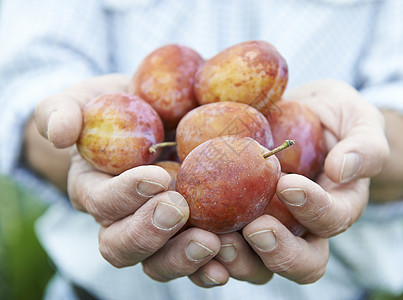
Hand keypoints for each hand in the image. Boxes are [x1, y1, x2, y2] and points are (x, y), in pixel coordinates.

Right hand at [33, 74, 222, 285]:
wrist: (151, 115)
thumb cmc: (115, 109)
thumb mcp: (83, 100)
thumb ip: (60, 110)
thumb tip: (59, 134)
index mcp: (95, 190)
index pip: (102, 202)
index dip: (125, 195)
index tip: (158, 176)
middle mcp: (123, 218)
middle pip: (123, 246)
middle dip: (149, 234)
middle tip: (179, 210)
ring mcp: (157, 229)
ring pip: (159, 262)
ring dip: (183, 258)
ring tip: (213, 243)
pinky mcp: (187, 230)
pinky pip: (194, 260)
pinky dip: (210, 265)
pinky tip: (232, 257)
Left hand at [200, 79, 389, 284]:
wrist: (296, 113)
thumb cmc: (332, 117)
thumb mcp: (358, 119)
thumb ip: (365, 145)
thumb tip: (342, 170)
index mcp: (335, 207)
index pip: (332, 221)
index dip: (314, 210)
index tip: (288, 183)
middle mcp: (302, 228)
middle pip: (298, 263)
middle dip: (278, 252)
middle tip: (254, 229)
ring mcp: (266, 228)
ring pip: (256, 266)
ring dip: (237, 259)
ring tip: (214, 237)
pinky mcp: (233, 219)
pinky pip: (220, 248)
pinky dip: (203, 249)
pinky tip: (186, 231)